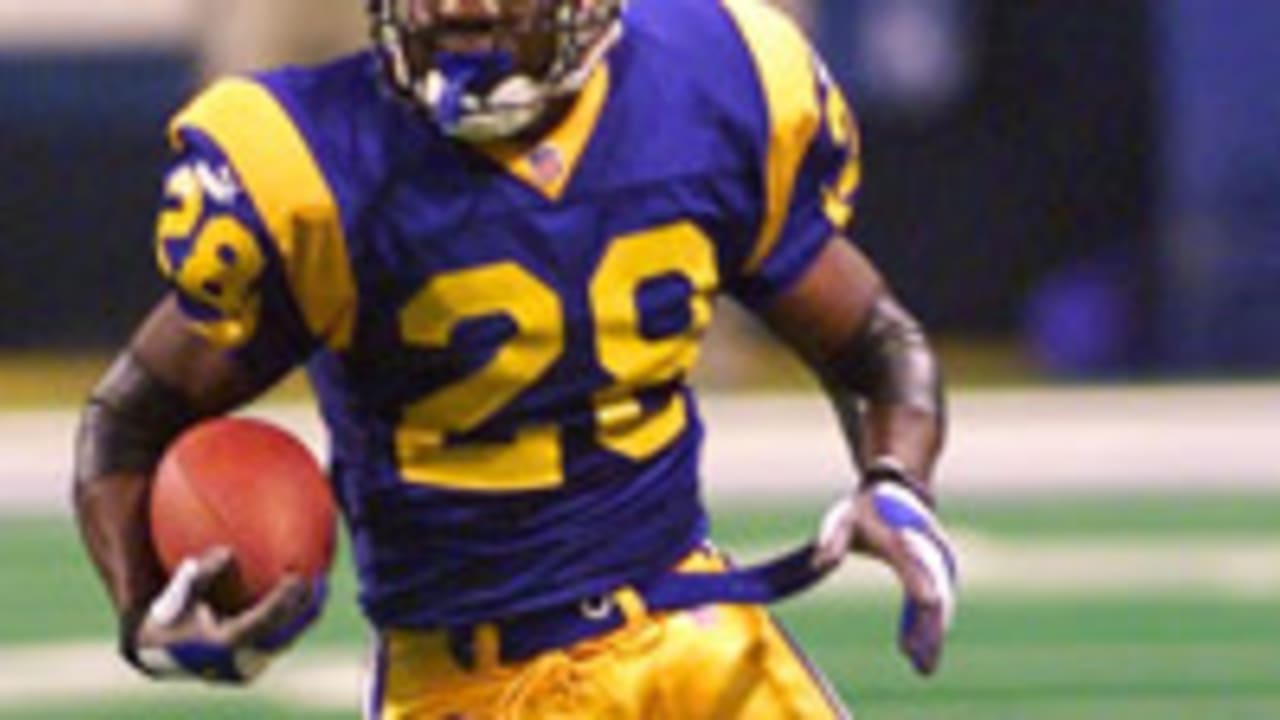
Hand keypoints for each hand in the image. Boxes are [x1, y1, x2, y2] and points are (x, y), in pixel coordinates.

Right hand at [125, 546, 323, 682]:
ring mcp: (248, 666)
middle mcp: (241, 659)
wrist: (156, 655)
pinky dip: (292, 620)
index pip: (265, 619)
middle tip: (321, 579)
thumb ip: (201, 574)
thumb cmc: (167, 618)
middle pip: (285, 631)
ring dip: (304, 614)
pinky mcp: (251, 667)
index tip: (298, 575)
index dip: (284, 598)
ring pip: (286, 639)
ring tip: (320, 588)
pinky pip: (279, 641)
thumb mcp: (177, 594)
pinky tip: (301, 598)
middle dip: (306, 606)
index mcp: (225, 643)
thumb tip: (227, 552)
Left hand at [814, 483, 957, 674]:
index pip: (913, 564)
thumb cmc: (863, 510)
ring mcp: (935, 561)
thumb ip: (832, 539)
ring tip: (924, 668)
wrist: (895, 491)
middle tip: (920, 662)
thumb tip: (820, 562)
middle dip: (929, 629)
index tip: (923, 611)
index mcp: (900, 536)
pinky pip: (937, 604)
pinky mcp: (937, 573)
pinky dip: (932, 628)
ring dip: (933, 635)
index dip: (919, 588)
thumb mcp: (842, 519)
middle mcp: (925, 550)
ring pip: (940, 603)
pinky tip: (924, 657)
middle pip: (934, 593)